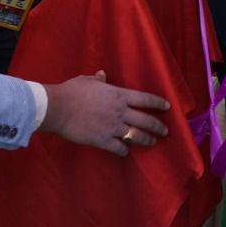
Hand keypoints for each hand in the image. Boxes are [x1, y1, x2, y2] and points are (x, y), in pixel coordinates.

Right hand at [40, 70, 169, 156]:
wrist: (58, 108)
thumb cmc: (71, 91)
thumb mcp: (86, 81)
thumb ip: (97, 79)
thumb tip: (102, 75)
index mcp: (118, 95)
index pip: (145, 98)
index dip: (157, 103)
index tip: (167, 106)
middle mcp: (120, 112)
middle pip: (146, 120)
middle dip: (158, 126)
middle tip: (165, 131)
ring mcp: (113, 127)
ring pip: (137, 136)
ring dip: (147, 139)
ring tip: (152, 142)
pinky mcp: (103, 140)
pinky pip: (120, 148)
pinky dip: (124, 150)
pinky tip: (125, 151)